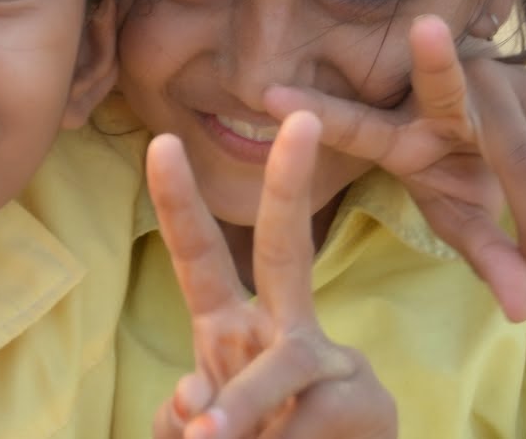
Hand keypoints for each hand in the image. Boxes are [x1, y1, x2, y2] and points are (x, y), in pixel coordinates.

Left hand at [148, 112, 396, 438]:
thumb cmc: (256, 438)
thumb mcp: (205, 423)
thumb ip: (184, 414)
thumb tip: (189, 397)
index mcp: (230, 323)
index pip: (199, 256)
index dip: (177, 202)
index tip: (161, 141)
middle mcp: (280, 326)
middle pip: (286, 247)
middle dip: (288, 184)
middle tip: (302, 118)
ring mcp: (326, 360)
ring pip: (283, 366)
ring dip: (241, 407)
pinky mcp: (364, 400)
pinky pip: (305, 425)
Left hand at [264, 15, 525, 321]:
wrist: (504, 131)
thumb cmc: (461, 176)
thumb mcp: (460, 217)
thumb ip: (485, 256)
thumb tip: (523, 313)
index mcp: (400, 132)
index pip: (355, 124)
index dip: (319, 111)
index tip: (268, 95)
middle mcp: (444, 100)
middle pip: (442, 88)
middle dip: (432, 60)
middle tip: (424, 27)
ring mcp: (497, 85)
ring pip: (519, 149)